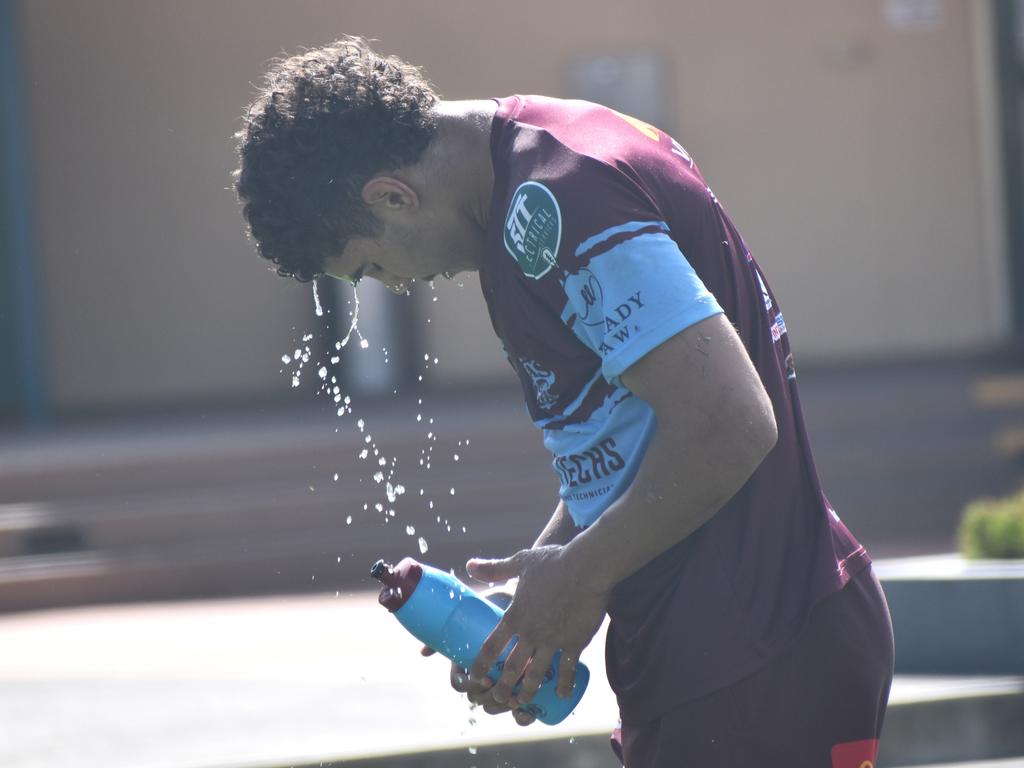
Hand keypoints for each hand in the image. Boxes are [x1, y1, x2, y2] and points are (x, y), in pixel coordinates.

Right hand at [419, 588, 536, 725]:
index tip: (485, 679)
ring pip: (496, 706)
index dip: (469, 686)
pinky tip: (528, 712)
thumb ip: (450, 625)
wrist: (520, 603)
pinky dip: (522, 717)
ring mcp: (500, 681)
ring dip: (503, 707)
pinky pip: (519, 711)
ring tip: (517, 697)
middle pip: (478, 699)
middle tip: (503, 689)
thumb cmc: (494, 605)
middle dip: (488, 699)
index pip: (460, 684)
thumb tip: (423, 652)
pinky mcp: (520, 685)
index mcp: (466, 660)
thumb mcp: (474, 611)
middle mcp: (481, 674)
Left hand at [466, 545, 607, 714]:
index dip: (480, 665)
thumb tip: (470, 564)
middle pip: (511, 668)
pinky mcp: (574, 643)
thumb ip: (495, 568)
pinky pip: (567, 670)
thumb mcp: (520, 562)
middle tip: (497, 699)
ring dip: (528, 692)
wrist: (586, 567)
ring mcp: (552, 640)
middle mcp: (530, 632)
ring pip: (536, 674)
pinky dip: (564, 685)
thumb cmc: (553, 562)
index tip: (474, 677)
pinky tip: (562, 695)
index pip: (490, 647)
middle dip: (502, 687)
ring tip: (522, 703)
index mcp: (515, 616)